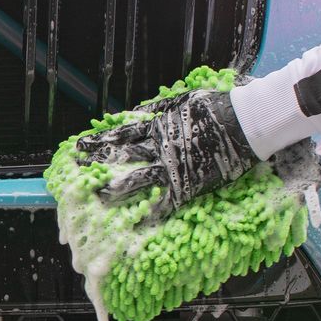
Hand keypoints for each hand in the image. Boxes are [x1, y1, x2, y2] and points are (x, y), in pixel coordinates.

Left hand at [73, 88, 258, 217]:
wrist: (242, 122)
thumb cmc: (214, 107)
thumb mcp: (181, 101)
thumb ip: (157, 108)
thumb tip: (134, 112)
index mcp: (157, 127)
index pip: (121, 135)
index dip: (99, 142)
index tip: (79, 147)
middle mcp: (159, 147)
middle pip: (123, 157)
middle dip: (99, 165)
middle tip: (78, 173)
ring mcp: (172, 167)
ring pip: (139, 178)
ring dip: (118, 188)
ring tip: (98, 195)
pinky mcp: (188, 183)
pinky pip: (167, 200)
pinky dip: (153, 210)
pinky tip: (137, 219)